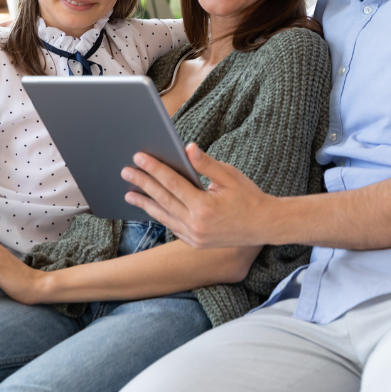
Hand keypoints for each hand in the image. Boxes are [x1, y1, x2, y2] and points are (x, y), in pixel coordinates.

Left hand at [121, 144, 270, 248]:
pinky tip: (150, 207)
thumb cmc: (249, 197)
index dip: (154, 169)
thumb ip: (206, 164)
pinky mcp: (195, 243)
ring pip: (163, 216)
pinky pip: (172, 226)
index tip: (139, 157)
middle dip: (142, 183)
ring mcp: (194, 236)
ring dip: (145, 203)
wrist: (264, 226)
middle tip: (125, 171)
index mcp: (204, 206)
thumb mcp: (230, 176)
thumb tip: (187, 148)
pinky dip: (159, 216)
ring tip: (129, 192)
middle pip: (162, 199)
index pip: (172, 183)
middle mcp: (196, 224)